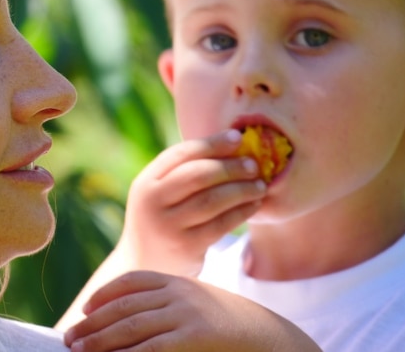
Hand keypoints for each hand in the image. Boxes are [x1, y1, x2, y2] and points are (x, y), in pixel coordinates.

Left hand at [64, 270, 321, 351]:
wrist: (275, 341)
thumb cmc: (236, 328)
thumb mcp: (202, 306)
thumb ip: (171, 307)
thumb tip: (134, 319)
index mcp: (179, 281)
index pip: (132, 281)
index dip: (105, 294)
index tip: (86, 306)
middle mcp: (178, 293)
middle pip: (123, 305)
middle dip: (93, 322)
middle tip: (71, 337)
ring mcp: (184, 315)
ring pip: (129, 327)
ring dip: (99, 340)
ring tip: (79, 350)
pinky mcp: (192, 338)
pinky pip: (149, 348)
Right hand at [119, 129, 264, 275]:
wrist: (144, 266)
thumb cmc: (160, 221)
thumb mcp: (158, 195)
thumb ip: (180, 174)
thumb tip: (228, 146)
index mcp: (145, 182)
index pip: (180, 154)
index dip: (211, 143)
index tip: (237, 138)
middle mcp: (152, 202)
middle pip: (198, 175)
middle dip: (230, 166)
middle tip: (254, 164)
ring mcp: (168, 225)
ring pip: (213, 199)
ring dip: (241, 189)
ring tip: (260, 185)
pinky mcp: (186, 246)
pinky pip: (222, 223)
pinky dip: (242, 211)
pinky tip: (254, 205)